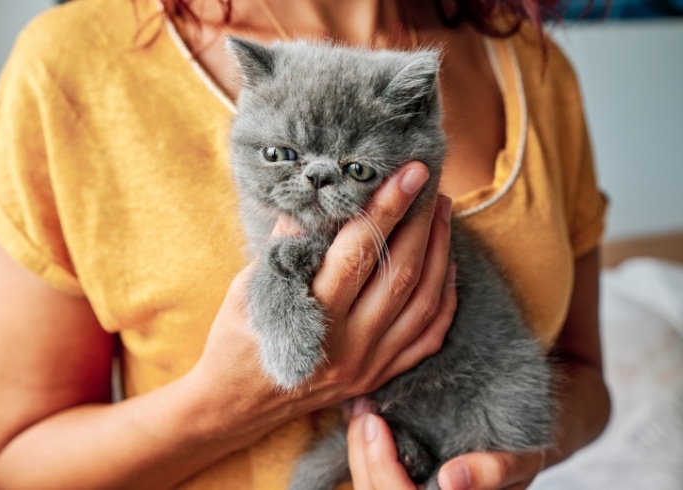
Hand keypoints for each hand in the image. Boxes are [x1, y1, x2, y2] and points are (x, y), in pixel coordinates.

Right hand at [192, 161, 456, 438]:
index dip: (386, 208)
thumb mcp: (248, 290)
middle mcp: (349, 346)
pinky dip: (445, 297)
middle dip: (420, 221)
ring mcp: (370, 365)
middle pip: (400, 274)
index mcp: (313, 321)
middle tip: (430, 182)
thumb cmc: (235, 342)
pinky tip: (447, 264)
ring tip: (441, 212)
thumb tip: (318, 202)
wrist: (235, 406)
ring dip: (438, 251)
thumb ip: (286, 248)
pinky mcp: (379, 375)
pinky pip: (428, 336)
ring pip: (423, 302)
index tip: (409, 172)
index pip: (358, 253)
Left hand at [348, 399, 544, 489]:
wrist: (518, 447)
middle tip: (363, 410)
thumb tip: (451, 479)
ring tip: (360, 411)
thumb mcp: (519, 462)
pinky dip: (362, 452)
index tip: (375, 423)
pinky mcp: (401, 485)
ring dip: (358, 452)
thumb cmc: (519, 457)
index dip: (383, 467)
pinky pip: (372, 479)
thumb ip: (493, 471)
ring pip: (369, 488)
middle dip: (363, 454)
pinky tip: (362, 422)